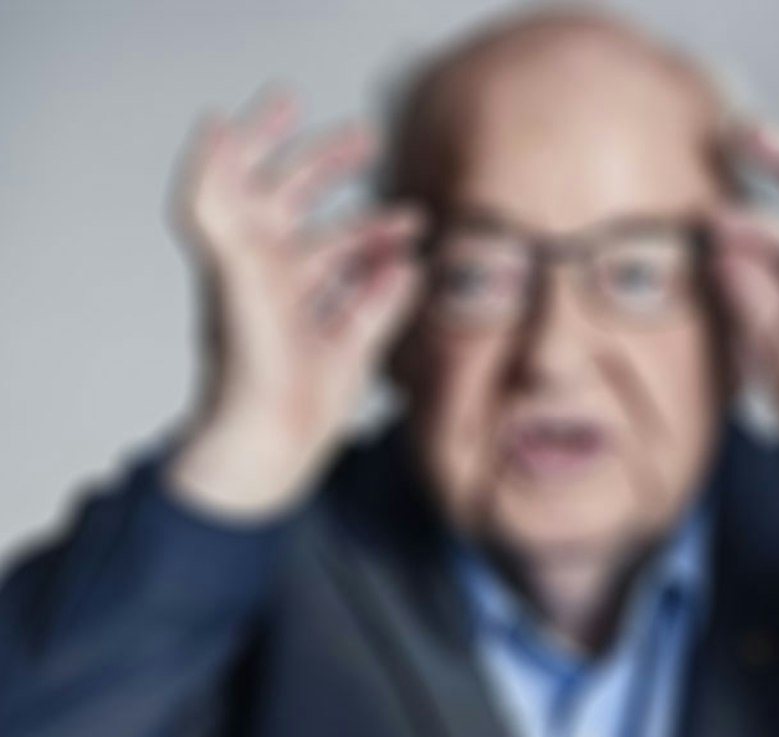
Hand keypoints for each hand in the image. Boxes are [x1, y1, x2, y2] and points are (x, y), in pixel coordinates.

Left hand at [167, 89, 423, 521]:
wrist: (269, 444)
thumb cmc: (247, 364)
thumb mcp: (236, 270)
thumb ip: (222, 202)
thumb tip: (216, 131)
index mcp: (242, 255)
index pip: (244, 181)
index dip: (259, 138)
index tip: (289, 102)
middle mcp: (271, 278)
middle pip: (298, 208)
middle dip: (330, 170)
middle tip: (368, 139)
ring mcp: (304, 311)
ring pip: (339, 253)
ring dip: (374, 229)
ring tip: (413, 217)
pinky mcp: (336, 346)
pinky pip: (366, 301)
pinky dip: (389, 280)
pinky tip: (413, 269)